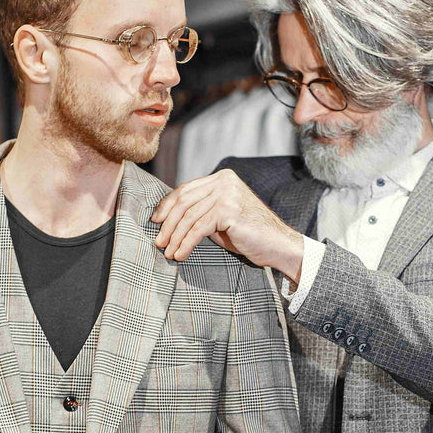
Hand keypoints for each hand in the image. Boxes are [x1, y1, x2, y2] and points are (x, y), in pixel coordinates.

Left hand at [151, 168, 304, 281]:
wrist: (278, 245)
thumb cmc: (248, 235)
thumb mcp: (220, 217)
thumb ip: (201, 211)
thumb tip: (168, 218)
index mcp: (222, 178)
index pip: (186, 189)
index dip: (167, 205)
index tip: (155, 221)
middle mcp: (224, 181)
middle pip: (184, 201)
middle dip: (168, 223)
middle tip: (159, 242)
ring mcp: (228, 194)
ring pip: (189, 216)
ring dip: (175, 237)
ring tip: (168, 252)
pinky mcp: (229, 210)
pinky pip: (199, 228)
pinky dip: (186, 243)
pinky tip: (181, 255)